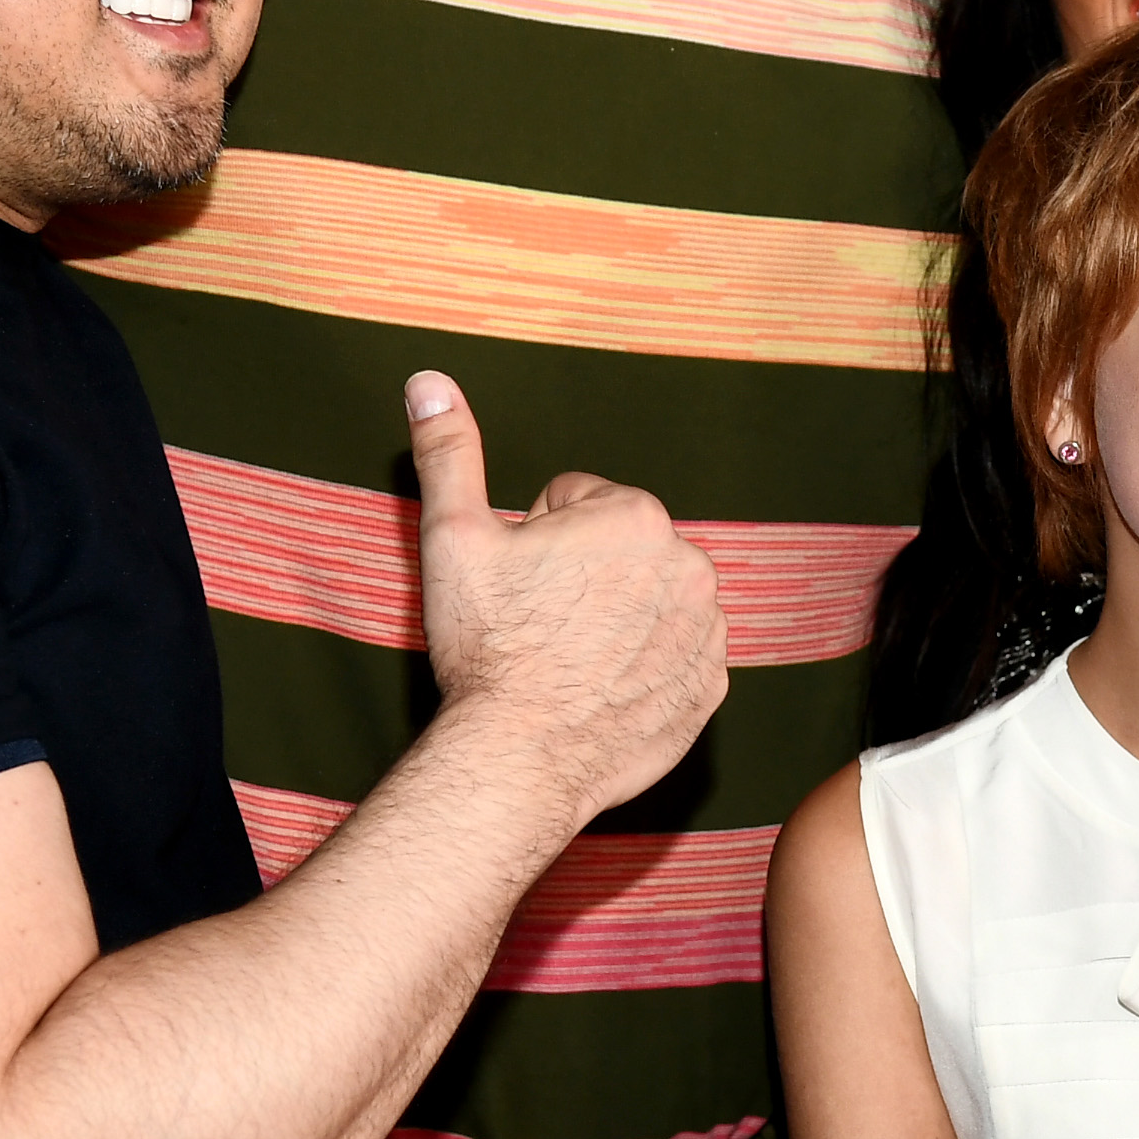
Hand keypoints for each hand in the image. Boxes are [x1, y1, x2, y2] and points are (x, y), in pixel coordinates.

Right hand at [406, 373, 728, 820]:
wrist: (520, 757)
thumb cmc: (487, 646)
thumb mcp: (454, 537)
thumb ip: (449, 451)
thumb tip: (429, 381)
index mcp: (635, 515)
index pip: (577, 504)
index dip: (537, 541)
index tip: (522, 586)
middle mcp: (690, 564)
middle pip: (621, 552)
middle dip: (584, 576)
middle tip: (540, 624)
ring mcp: (708, 631)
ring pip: (650, 603)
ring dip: (618, 620)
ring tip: (568, 659)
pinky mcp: (710, 688)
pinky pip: (675, 659)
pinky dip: (644, 669)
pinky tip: (600, 689)